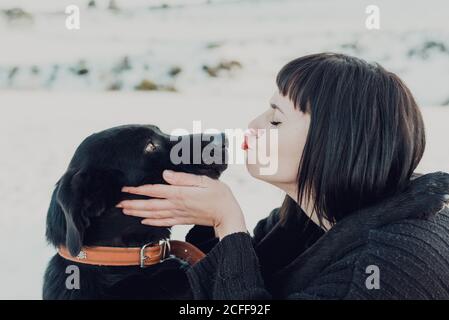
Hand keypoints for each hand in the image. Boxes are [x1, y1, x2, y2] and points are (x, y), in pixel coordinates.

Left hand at [117, 170, 247, 239]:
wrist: (227, 215)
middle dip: (132, 204)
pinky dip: (152, 222)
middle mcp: (176, 205)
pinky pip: (163, 222)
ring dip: (138, 213)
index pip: (153, 190)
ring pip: (153, 214)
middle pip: (149, 205)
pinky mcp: (182, 220)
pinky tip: (144, 221)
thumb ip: (183, 178)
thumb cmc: (218, 195)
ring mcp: (178, 214)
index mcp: (179, 194)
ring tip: (125, 211)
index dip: (138, 189)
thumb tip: (166, 174)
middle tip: (117, 203)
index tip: (125, 188)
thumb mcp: (203, 181)